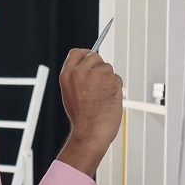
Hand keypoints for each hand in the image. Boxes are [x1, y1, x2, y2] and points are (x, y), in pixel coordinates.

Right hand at [56, 49, 122, 175]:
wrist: (90, 133)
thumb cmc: (82, 118)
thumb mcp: (70, 94)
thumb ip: (77, 78)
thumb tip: (89, 68)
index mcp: (67, 75)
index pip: (77, 52)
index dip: (86, 55)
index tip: (91, 59)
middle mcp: (80, 72)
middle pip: (95, 57)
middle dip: (100, 68)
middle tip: (99, 84)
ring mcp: (96, 75)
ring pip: (108, 68)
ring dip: (108, 80)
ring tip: (102, 96)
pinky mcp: (111, 80)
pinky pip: (117, 78)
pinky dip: (116, 88)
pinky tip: (109, 99)